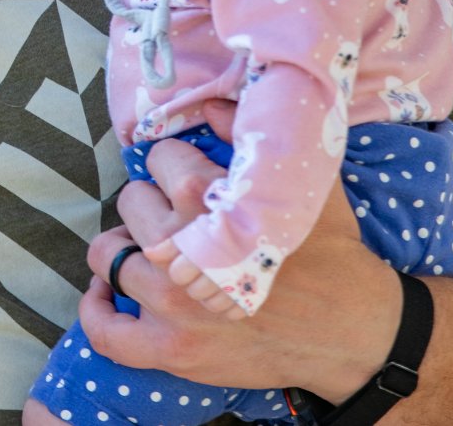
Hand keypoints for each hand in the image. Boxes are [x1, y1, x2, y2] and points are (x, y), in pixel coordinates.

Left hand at [80, 122, 396, 399]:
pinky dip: (96, 310)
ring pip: (108, 255)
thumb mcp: (301, 182)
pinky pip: (104, 331)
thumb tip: (209, 101)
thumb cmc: (332, 251)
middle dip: (151, 203)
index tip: (188, 176)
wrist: (356, 331)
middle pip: (129, 202)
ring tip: (148, 250)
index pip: (158, 158)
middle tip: (175, 216)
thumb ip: (248, 138)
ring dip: (125, 248)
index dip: (174, 164)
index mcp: (205, 198)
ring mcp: (170, 304)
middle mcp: (179, 248)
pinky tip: (108, 294)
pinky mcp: (170, 351)